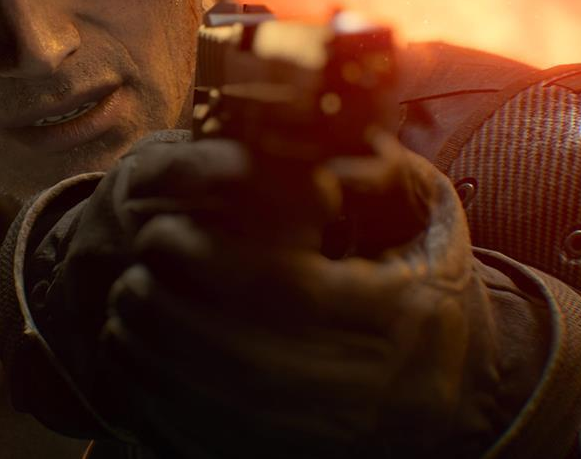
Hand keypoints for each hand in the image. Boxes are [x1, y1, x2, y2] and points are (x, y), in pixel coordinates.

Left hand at [91, 132, 507, 457]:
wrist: (456, 395)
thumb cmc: (429, 288)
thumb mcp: (428, 218)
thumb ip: (380, 173)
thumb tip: (317, 152)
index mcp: (401, 318)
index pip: (285, 290)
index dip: (210, 261)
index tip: (162, 234)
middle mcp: (370, 391)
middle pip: (240, 362)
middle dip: (166, 316)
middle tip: (130, 277)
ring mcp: (331, 443)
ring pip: (218, 415)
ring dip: (152, 363)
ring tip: (124, 313)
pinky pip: (209, 451)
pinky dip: (160, 412)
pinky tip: (135, 368)